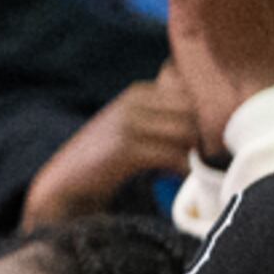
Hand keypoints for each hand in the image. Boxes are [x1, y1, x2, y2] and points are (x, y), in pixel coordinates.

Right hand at [22, 74, 197, 225]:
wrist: (67, 181)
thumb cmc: (106, 158)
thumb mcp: (132, 126)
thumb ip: (160, 115)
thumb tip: (206, 121)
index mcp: (139, 92)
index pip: (192, 94)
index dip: (204, 118)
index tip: (200, 141)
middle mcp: (134, 101)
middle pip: (194, 113)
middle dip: (202, 136)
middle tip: (200, 158)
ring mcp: (129, 123)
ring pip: (187, 133)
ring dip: (193, 154)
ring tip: (185, 168)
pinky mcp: (126, 149)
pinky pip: (172, 155)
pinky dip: (181, 169)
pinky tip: (174, 176)